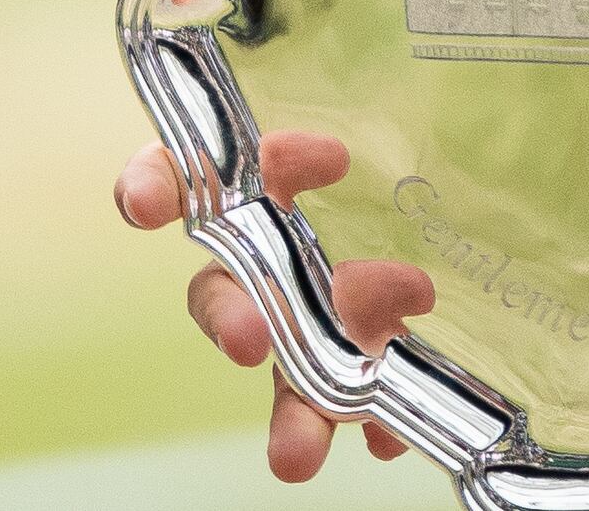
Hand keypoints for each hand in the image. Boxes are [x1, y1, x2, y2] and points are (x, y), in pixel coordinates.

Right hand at [115, 132, 438, 483]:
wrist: (446, 205)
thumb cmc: (388, 162)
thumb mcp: (374, 133)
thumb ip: (332, 153)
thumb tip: (332, 155)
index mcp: (255, 180)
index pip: (179, 174)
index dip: (151, 187)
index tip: (142, 206)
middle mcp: (265, 258)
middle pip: (224, 293)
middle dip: (228, 318)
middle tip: (246, 343)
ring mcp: (310, 321)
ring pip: (284, 372)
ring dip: (289, 414)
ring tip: (295, 455)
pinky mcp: (356, 367)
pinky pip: (350, 404)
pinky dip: (368, 425)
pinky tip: (383, 438)